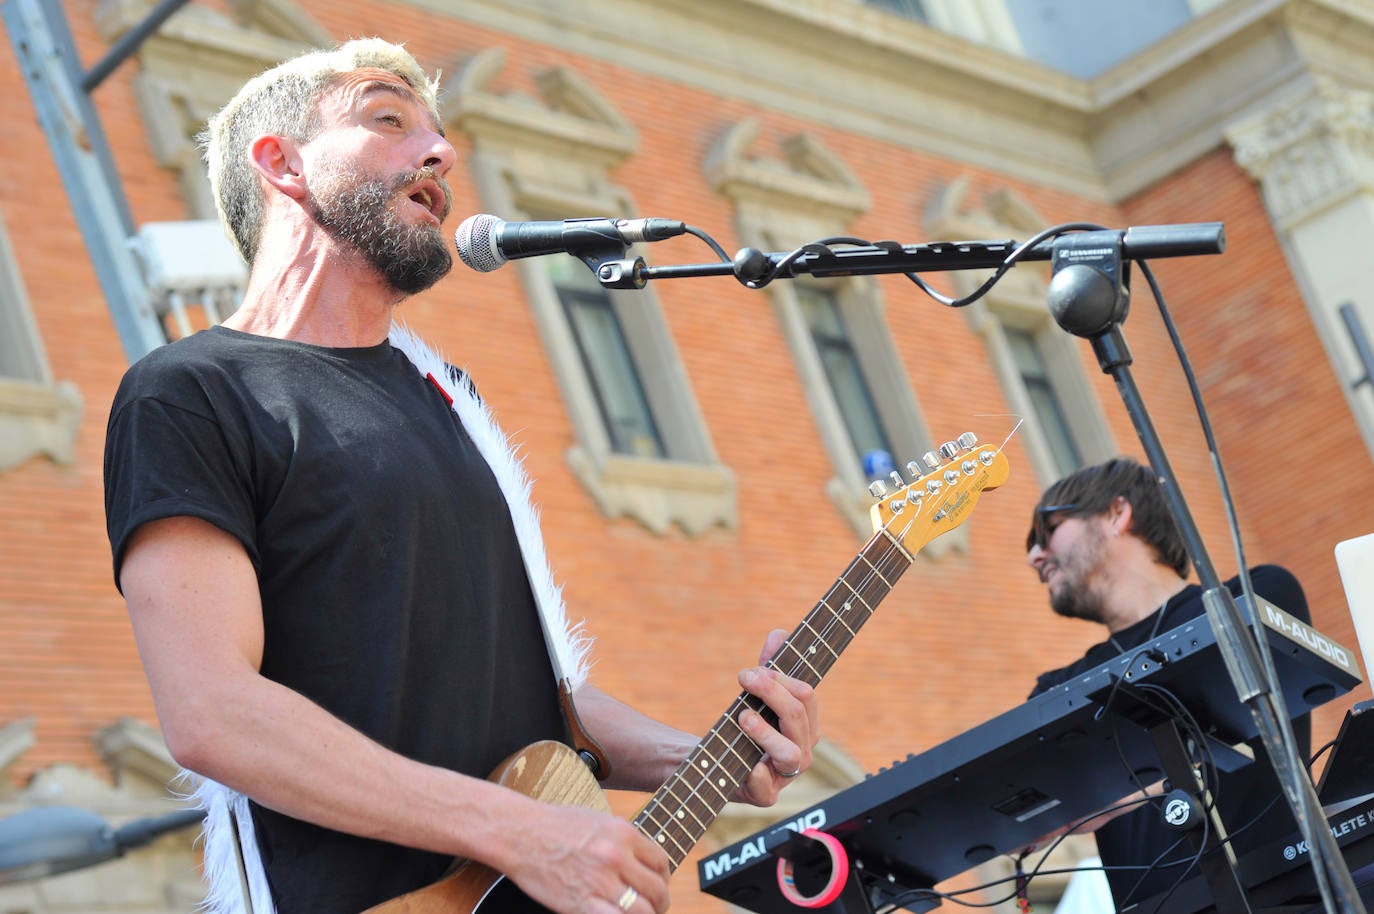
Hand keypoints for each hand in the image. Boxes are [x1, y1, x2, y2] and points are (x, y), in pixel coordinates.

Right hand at [503, 803, 671, 913]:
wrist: (520, 833)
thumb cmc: (554, 825)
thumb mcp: (598, 819)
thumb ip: (623, 840)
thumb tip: (642, 859)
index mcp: (624, 833)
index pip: (661, 862)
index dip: (664, 877)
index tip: (658, 883)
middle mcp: (616, 857)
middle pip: (657, 889)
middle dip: (661, 902)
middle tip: (656, 907)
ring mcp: (600, 882)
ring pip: (643, 911)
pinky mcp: (581, 904)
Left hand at [733, 628, 819, 805]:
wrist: (717, 764)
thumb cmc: (745, 727)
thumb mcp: (757, 694)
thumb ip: (770, 664)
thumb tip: (779, 634)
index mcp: (807, 725)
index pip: (806, 695)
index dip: (780, 677)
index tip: (753, 670)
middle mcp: (802, 750)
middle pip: (797, 716)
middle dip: (770, 692)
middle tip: (744, 679)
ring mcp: (786, 775)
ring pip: (790, 753)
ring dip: (766, 731)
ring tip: (743, 717)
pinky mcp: (765, 796)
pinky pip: (767, 789)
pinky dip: (757, 775)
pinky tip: (747, 765)